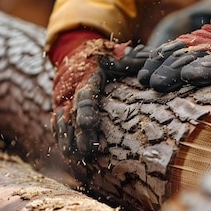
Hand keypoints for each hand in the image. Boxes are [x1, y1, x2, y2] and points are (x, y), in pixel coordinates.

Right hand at [49, 29, 150, 156]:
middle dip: (78, 134)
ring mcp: (63, 100)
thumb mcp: (121, 57)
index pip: (85, 95)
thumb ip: (135, 62)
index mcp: (88, 77)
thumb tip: (153, 67)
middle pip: (72, 114)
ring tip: (76, 158)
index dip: (86, 111)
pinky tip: (69, 156)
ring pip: (61, 122)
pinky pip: (57, 126)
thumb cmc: (107, 58)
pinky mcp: (60, 109)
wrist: (78, 52)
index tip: (88, 125)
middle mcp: (72, 90)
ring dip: (67, 141)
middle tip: (86, 151)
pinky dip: (62, 140)